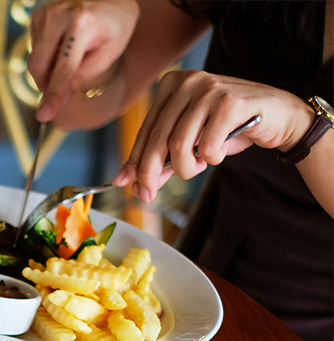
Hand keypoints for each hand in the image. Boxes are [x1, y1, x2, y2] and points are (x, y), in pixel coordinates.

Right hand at [29, 0, 138, 121]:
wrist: (112, 0)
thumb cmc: (115, 27)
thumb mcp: (109, 54)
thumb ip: (84, 76)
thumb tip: (60, 96)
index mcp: (82, 24)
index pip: (63, 69)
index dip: (54, 95)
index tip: (44, 116)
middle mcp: (59, 15)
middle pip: (38, 65)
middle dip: (46, 85)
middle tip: (61, 93)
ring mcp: (45, 14)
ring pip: (35, 59)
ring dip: (48, 70)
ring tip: (71, 59)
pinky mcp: (38, 16)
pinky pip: (34, 49)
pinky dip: (46, 57)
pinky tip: (63, 48)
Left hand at [111, 70, 315, 202]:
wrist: (278, 115)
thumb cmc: (229, 127)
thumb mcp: (190, 141)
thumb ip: (162, 157)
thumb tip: (129, 181)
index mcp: (171, 85)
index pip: (146, 129)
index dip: (134, 161)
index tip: (127, 184)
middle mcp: (187, 82)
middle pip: (157, 138)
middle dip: (149, 173)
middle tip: (148, 194)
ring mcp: (209, 89)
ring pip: (178, 145)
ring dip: (185, 168)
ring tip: (197, 167)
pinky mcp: (229, 102)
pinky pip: (206, 146)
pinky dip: (210, 159)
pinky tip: (218, 154)